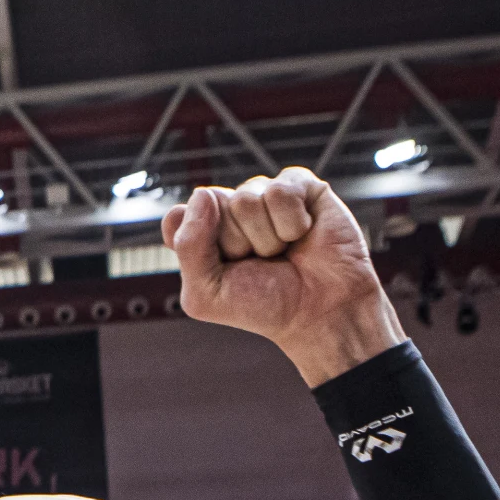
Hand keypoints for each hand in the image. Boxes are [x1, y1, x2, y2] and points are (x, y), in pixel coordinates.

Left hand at [161, 167, 400, 385]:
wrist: (321, 312)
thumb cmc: (264, 305)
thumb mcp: (206, 294)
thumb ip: (188, 246)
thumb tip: (203, 194)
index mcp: (202, 234)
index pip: (177, 217)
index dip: (196, 243)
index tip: (221, 269)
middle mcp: (230, 211)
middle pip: (212, 204)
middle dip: (236, 243)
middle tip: (259, 263)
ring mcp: (264, 195)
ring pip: (245, 199)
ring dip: (266, 238)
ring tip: (282, 252)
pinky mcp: (299, 187)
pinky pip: (280, 191)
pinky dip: (292, 223)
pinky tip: (302, 235)